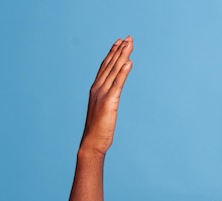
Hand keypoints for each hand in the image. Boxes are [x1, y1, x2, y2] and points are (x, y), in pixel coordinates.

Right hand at [80, 36, 133, 154]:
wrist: (91, 143)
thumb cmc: (98, 130)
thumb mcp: (104, 110)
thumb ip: (107, 100)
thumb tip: (112, 96)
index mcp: (96, 89)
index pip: (105, 67)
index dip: (112, 53)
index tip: (119, 42)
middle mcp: (97, 88)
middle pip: (110, 65)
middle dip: (119, 50)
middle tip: (128, 37)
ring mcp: (102, 94)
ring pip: (114, 71)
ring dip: (122, 56)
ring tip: (130, 44)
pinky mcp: (109, 102)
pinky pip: (117, 84)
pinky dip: (123, 72)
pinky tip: (128, 62)